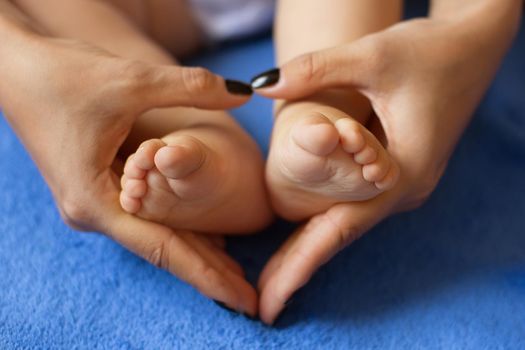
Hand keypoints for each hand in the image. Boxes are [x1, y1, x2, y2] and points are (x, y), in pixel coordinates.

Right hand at [0, 31, 257, 314]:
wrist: (12, 66)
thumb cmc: (60, 74)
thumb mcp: (130, 81)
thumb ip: (190, 88)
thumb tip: (243, 91)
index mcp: (94, 200)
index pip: (163, 248)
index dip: (208, 275)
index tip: (244, 301)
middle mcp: (93, 211)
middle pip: (161, 248)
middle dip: (208, 272)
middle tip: (250, 298)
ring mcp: (94, 201)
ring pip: (155, 233)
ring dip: (195, 250)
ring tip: (235, 273)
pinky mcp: (97, 187)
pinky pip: (145, 216)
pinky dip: (178, 227)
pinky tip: (206, 236)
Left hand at [253, 12, 519, 322]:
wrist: (475, 43)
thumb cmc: (432, 49)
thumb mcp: (372, 56)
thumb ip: (314, 71)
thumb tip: (260, 86)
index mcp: (402, 171)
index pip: (340, 230)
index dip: (300, 266)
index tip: (269, 302)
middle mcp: (405, 188)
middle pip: (342, 236)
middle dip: (299, 270)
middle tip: (262, 305)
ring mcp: (404, 183)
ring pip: (348, 224)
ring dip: (311, 249)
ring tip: (272, 279)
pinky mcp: (399, 171)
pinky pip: (356, 207)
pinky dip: (326, 225)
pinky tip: (302, 237)